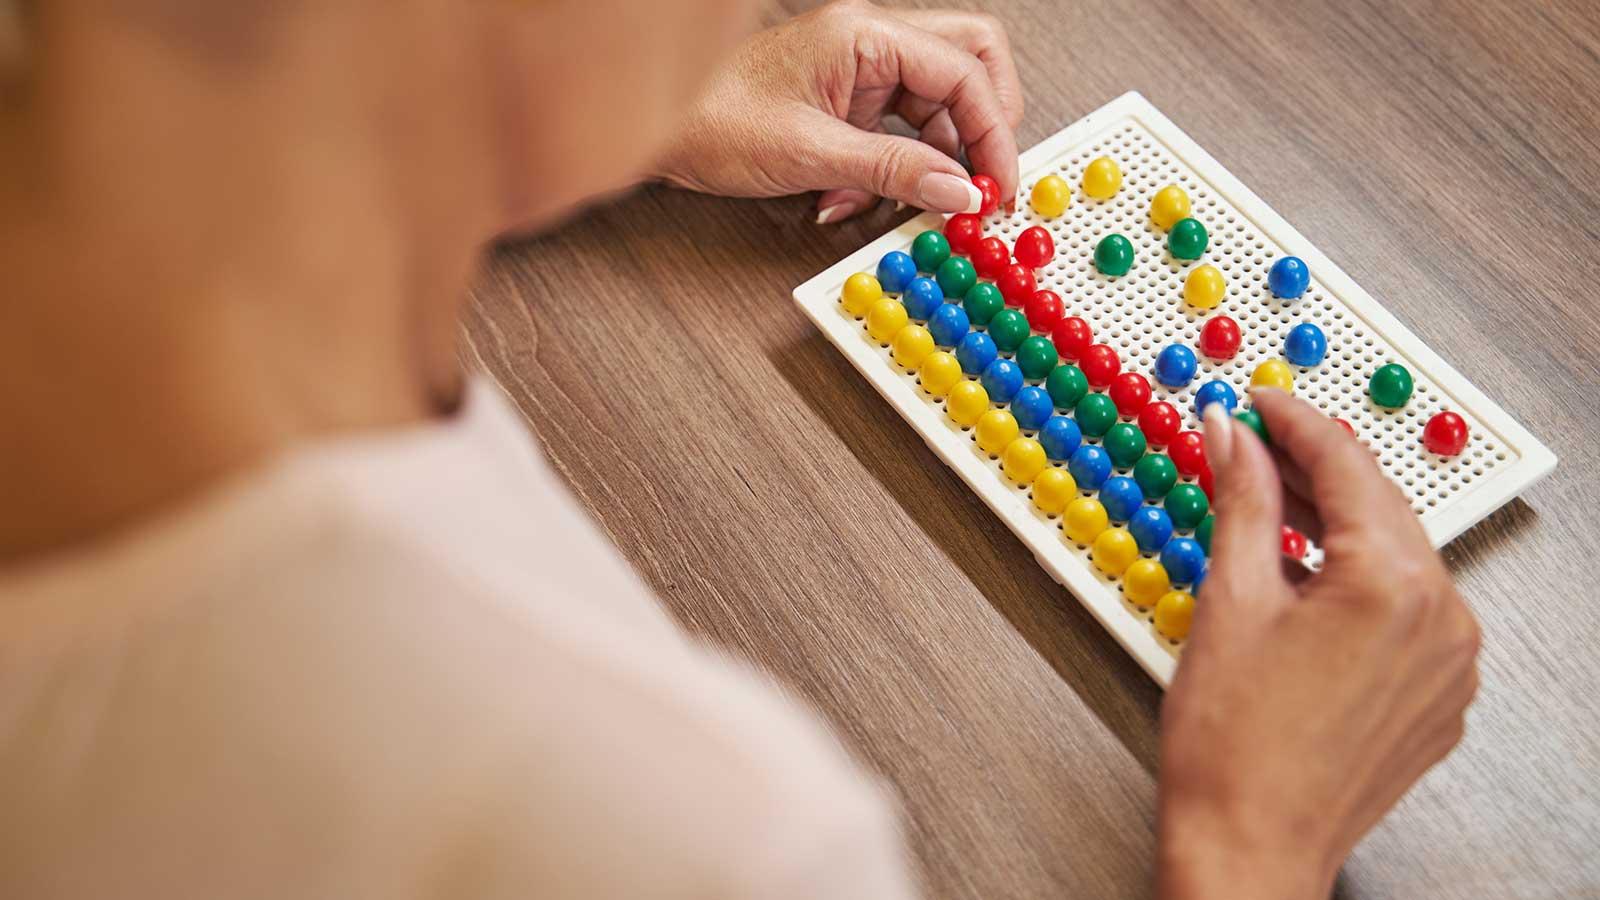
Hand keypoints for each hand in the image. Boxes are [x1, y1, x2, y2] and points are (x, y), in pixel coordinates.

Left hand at [650, 0, 1022, 222]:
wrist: (661, 131)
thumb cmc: (714, 120)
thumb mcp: (813, 155)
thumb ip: (894, 172)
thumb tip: (959, 189)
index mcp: (865, 32)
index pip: (964, 69)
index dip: (993, 132)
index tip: (996, 185)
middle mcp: (870, 42)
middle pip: (969, 65)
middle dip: (983, 127)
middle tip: (982, 180)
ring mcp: (862, 71)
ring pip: (939, 105)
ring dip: (934, 160)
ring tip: (915, 202)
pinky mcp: (850, 103)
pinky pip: (900, 133)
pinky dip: (895, 172)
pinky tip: (860, 200)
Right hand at [1156, 391, 1480, 899]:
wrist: (1249, 843)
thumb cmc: (1233, 744)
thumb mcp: (1230, 599)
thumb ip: (1243, 501)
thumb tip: (1234, 438)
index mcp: (1391, 584)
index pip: (1346, 467)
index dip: (1293, 424)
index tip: (1260, 405)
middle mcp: (1442, 619)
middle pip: (1379, 506)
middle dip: (1316, 468)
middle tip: (1256, 444)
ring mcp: (1451, 663)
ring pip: (1398, 557)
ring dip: (1340, 524)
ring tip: (1275, 506)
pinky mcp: (1442, 697)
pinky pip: (1409, 611)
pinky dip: (1361, 581)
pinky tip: (1308, 578)